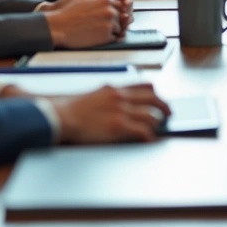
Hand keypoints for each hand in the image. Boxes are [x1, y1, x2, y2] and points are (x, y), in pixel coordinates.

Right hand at [43, 0, 130, 47]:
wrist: (57, 28)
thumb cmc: (67, 11)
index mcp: (105, 0)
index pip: (118, 4)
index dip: (111, 10)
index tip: (102, 14)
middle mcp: (110, 11)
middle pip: (120, 16)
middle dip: (112, 19)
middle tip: (97, 23)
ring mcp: (109, 24)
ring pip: (118, 27)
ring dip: (110, 29)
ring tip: (95, 29)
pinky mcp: (106, 37)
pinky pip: (114, 38)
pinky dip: (107, 38)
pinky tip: (95, 35)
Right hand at [50, 84, 171, 143]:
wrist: (57, 116)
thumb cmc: (70, 111)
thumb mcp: (92, 97)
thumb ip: (107, 98)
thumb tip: (117, 106)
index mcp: (113, 89)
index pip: (142, 85)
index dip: (155, 93)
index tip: (159, 98)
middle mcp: (120, 96)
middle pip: (152, 97)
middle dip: (164, 105)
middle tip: (169, 113)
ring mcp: (120, 111)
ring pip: (151, 114)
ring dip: (158, 122)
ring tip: (161, 128)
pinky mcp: (118, 126)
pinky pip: (143, 131)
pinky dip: (150, 136)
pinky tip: (150, 140)